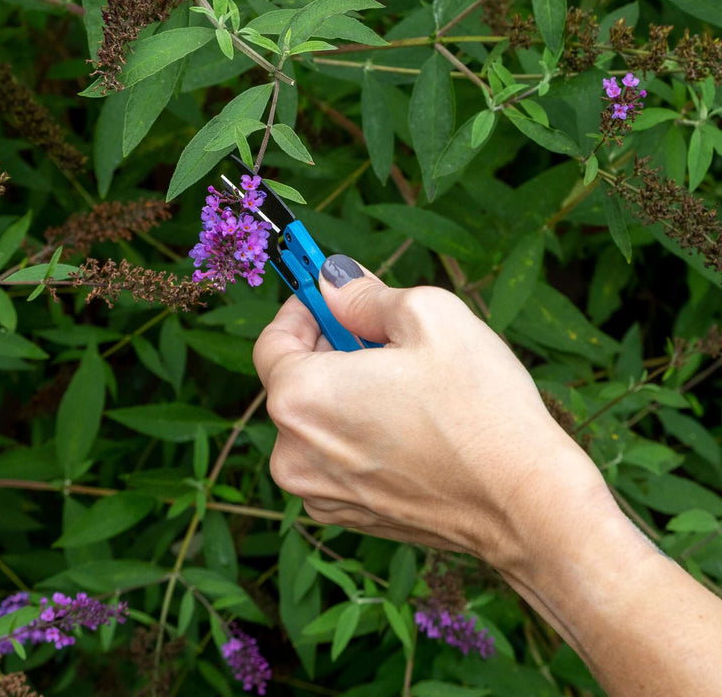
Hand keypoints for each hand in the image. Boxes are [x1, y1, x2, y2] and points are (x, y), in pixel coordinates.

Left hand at [253, 255, 606, 574]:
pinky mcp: (350, 516)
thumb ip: (362, 294)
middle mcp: (293, 454)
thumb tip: (332, 282)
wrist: (525, 505)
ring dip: (347, 393)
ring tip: (406, 385)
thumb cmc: (479, 406)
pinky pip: (337, 458)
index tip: (329, 297)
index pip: (272, 341)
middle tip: (382, 335)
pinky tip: (409, 426)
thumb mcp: (427, 314)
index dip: (302, 310)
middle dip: (331, 349)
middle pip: (295, 382)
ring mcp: (320, 492)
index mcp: (299, 398)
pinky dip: (359, 433)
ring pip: (317, 421)